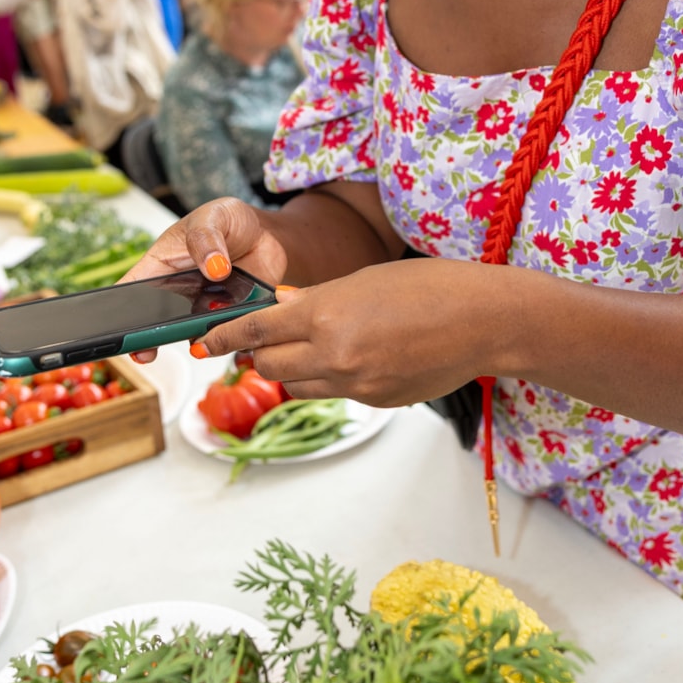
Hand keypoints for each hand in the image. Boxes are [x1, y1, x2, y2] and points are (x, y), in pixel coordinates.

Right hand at [121, 200, 289, 363]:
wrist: (266, 234)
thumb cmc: (229, 221)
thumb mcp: (212, 217)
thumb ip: (207, 238)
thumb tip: (215, 267)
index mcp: (161, 267)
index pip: (132, 291)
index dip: (120, 313)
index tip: (120, 331)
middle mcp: (178, 294)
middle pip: (158, 322)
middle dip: (152, 338)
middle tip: (148, 350)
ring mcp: (205, 309)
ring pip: (195, 333)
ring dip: (200, 335)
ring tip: (206, 328)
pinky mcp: (232, 318)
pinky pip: (229, 334)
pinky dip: (234, 334)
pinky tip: (239, 327)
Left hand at [189, 257, 514, 406]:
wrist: (482, 321)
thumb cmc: (428, 287)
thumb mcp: (362, 281)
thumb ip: (316, 302)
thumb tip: (280, 312)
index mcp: (326, 314)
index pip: (255, 330)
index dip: (222, 337)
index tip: (200, 342)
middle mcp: (334, 354)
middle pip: (268, 364)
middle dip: (260, 353)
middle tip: (263, 341)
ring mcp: (355, 384)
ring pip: (297, 385)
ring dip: (292, 369)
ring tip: (312, 349)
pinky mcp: (375, 402)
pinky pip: (334, 393)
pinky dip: (330, 378)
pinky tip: (355, 358)